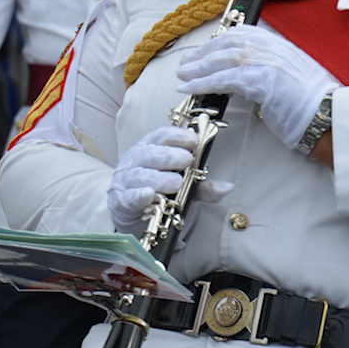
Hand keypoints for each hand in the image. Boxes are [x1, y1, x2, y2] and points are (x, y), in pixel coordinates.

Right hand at [107, 125, 231, 233]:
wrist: (127, 211)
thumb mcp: (181, 186)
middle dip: (170, 156)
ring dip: (160, 178)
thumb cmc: (156, 191)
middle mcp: (136, 160)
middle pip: (151, 153)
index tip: (195, 140)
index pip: (162, 136)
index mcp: (150, 148)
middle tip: (187, 159)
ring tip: (176, 182)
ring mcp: (127, 180)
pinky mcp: (121, 200)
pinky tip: (149, 195)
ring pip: (142, 175)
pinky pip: (130, 196)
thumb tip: (227, 187)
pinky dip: (140, 195)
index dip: (178, 136)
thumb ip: (200, 186)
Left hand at [176, 25, 338, 150]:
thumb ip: (270, 70)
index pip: (243, 34)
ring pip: (224, 59)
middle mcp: (273, 48)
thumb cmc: (311, 105)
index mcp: (280, 44)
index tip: (204, 51)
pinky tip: (191, 87)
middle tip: (186, 64)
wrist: (328, 117)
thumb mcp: (291, 76)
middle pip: (229, 43)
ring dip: (199, 68)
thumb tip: (247, 78)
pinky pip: (225, 79)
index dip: (219, 42)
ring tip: (183, 76)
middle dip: (204, 53)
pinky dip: (204, 83)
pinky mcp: (262, 81)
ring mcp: (268, 62)